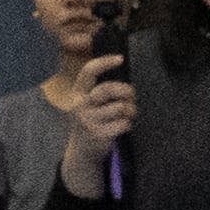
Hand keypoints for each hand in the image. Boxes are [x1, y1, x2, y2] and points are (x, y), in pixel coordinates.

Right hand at [56, 66, 135, 194]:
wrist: (82, 150)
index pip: (89, 71)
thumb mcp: (88, 102)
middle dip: (126, 90)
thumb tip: (122, 70)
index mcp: (78, 93)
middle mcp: (81, 105)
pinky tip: (123, 125)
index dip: (105, 62)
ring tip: (129, 113)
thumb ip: (99, 88)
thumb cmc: (91, 120)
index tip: (120, 58)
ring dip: (130, 109)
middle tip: (131, 95)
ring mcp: (89, 120)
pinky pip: (123, 123)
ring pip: (120, 107)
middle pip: (108, 89)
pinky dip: (128, 123)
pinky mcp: (99, 134)